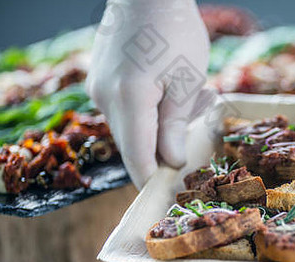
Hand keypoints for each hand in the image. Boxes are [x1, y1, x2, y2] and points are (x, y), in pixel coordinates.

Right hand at [86, 0, 210, 188]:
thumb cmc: (175, 33)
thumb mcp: (187, 82)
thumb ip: (176, 126)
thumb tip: (172, 162)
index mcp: (129, 101)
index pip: (137, 159)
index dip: (153, 182)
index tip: (172, 195)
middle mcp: (106, 99)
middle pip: (133, 146)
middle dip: (162, 152)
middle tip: (195, 143)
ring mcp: (99, 89)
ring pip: (131, 128)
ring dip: (160, 128)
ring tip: (193, 101)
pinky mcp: (101, 81)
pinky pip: (126, 110)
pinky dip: (150, 112)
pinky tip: (173, 91)